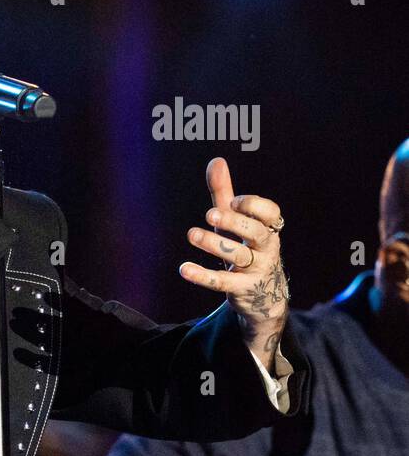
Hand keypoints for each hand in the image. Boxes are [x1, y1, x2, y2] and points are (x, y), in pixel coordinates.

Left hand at [179, 157, 289, 366]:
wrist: (263, 294)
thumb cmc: (246, 248)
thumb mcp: (235, 221)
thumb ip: (225, 193)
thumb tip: (216, 161)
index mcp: (268, 228)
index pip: (271, 213)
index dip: (254, 205)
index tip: (233, 200)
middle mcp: (266, 248)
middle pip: (256, 233)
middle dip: (234, 222)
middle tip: (210, 213)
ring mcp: (256, 270)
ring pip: (238, 256)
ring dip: (214, 244)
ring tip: (191, 234)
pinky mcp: (241, 289)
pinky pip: (223, 282)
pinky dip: (203, 275)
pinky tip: (184, 268)